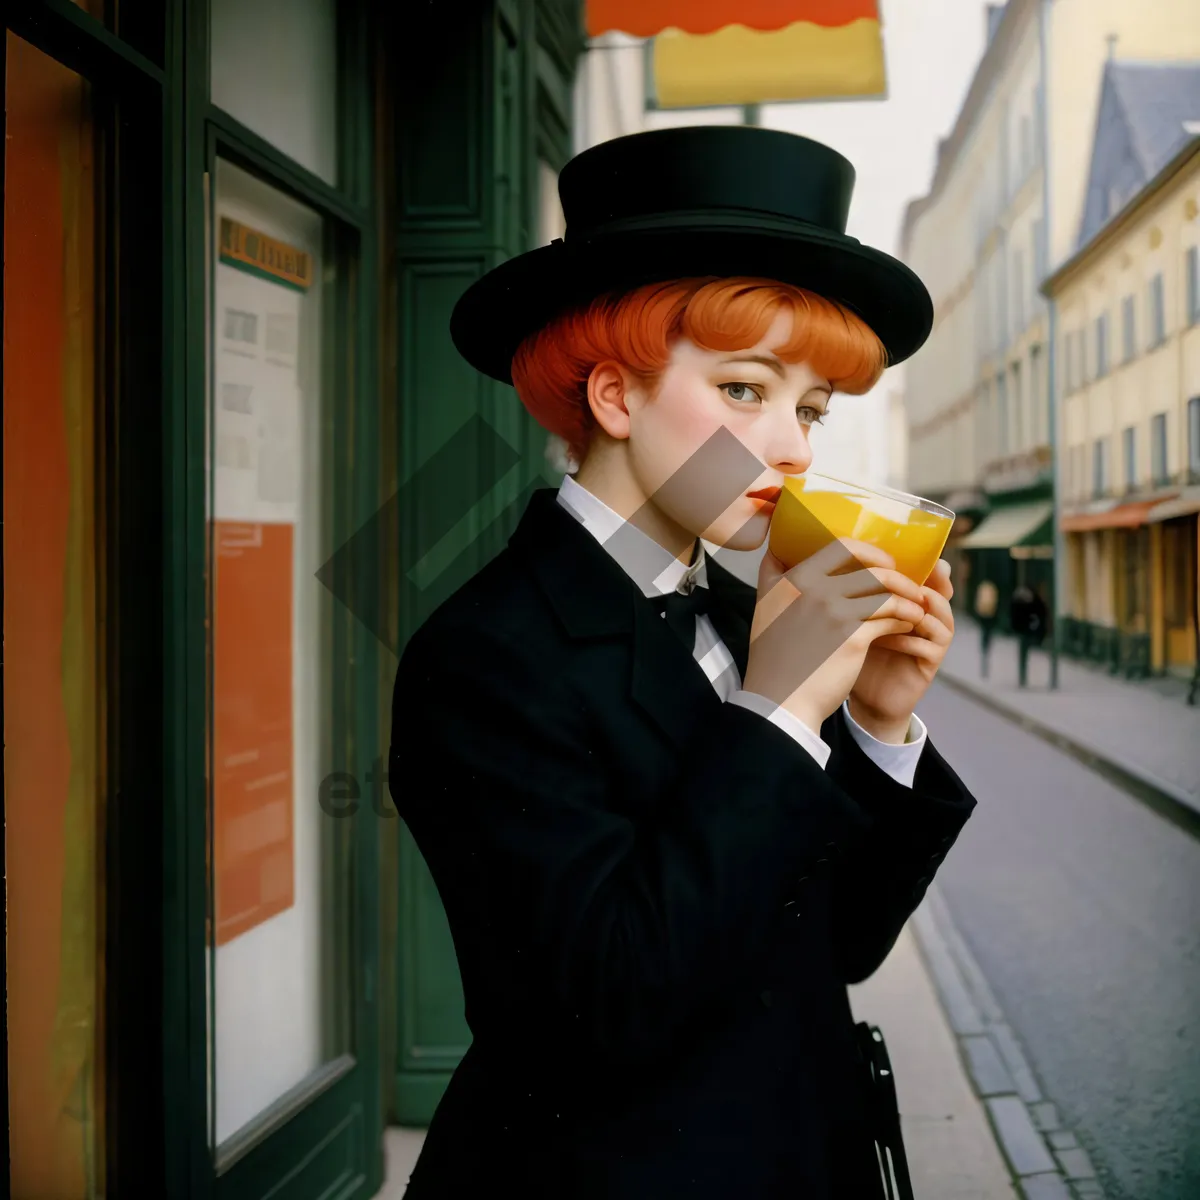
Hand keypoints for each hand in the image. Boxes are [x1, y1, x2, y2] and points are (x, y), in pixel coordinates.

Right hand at [743, 539, 926, 732]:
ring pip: (886, 594)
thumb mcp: (764, 605)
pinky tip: (906, 626)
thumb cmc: (773, 655)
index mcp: (797, 578)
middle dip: (899, 577)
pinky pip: (890, 619)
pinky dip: (903, 620)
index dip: (871, 551)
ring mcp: (835, 613)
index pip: (843, 546)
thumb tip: (779, 547)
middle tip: (911, 587)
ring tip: (915, 609)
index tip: (885, 562)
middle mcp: (816, 590)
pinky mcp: (853, 639)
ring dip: (908, 600)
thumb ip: (773, 573)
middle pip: (873, 570)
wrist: (779, 699)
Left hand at [849, 559, 954, 740]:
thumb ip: (843, 590)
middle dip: (927, 579)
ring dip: (913, 608)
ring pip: (940, 616)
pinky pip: (930, 645)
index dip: (920, 562)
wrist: (854, 695)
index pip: (924, 574)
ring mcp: (931, 641)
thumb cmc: (847, 650)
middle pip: (940, 589)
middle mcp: (924, 617)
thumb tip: (818, 555)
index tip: (890, 556)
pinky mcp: (930, 665)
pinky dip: (907, 638)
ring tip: (889, 604)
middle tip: (898, 573)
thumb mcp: (846, 617)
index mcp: (906, 602)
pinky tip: (881, 637)